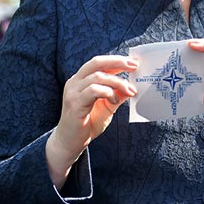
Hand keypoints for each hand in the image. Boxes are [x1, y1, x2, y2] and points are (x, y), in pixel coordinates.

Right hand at [46, 55, 137, 188]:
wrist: (70, 142)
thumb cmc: (87, 123)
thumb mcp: (107, 107)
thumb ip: (117, 96)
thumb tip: (131, 87)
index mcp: (81, 80)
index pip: (99, 63)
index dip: (116, 60)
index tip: (133, 63)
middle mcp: (75, 82)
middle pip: (96, 62)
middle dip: (117, 62)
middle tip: (133, 67)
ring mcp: (73, 91)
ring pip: (97, 76)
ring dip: (117, 82)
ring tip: (128, 91)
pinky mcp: (74, 103)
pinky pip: (93, 90)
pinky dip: (107, 92)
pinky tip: (114, 101)